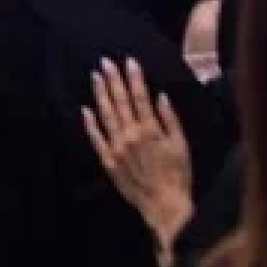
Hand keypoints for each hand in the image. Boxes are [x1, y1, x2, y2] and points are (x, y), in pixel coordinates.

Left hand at [81, 57, 194, 264]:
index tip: (129, 61)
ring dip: (100, 94)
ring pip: (105, 114)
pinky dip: (90, 123)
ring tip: (95, 75)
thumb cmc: (178, 175)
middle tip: (105, 61)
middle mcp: (130, 135)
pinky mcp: (107, 160)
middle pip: (120, 101)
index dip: (134, 78)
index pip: (140, 97)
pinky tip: (85, 109)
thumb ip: (170, 120)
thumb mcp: (181, 146)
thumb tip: (160, 96)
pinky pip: (96, 138)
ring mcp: (116, 147)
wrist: (165, 206)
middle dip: (113, 79)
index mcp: (150, 130)